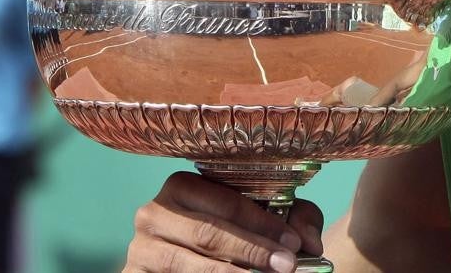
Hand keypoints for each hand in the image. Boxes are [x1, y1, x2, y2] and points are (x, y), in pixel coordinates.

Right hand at [124, 171, 324, 272]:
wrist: (182, 268)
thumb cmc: (228, 239)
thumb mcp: (260, 223)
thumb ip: (291, 220)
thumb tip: (309, 242)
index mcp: (183, 186)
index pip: (228, 202)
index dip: (264, 223)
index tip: (294, 244)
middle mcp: (154, 212)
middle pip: (209, 233)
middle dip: (253, 250)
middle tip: (287, 266)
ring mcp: (140, 248)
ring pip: (191, 264)